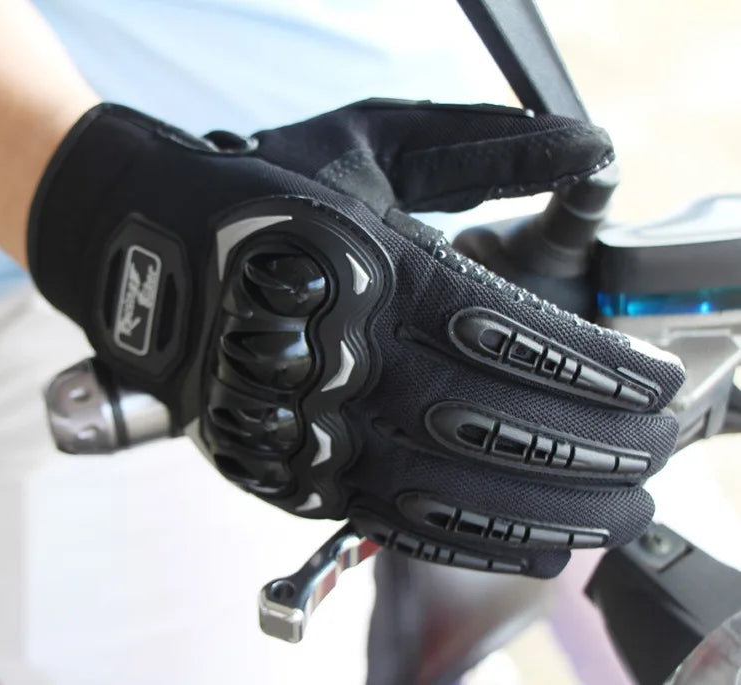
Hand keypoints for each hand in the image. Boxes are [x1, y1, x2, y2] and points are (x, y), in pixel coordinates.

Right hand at [29, 100, 683, 576]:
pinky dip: (475, 539)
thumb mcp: (368, 145)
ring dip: (554, 508)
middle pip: (495, 422)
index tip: (655, 386)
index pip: (512, 335)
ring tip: (625, 513)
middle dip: (595, 447)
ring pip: (454, 491)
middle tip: (659, 453)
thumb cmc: (263, 196)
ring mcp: (314, 430)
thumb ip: (483, 146)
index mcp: (371, 273)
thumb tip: (587, 145)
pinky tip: (541, 543)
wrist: (144, 254)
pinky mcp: (292, 473)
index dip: (596, 369)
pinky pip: (395, 522)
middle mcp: (345, 361)